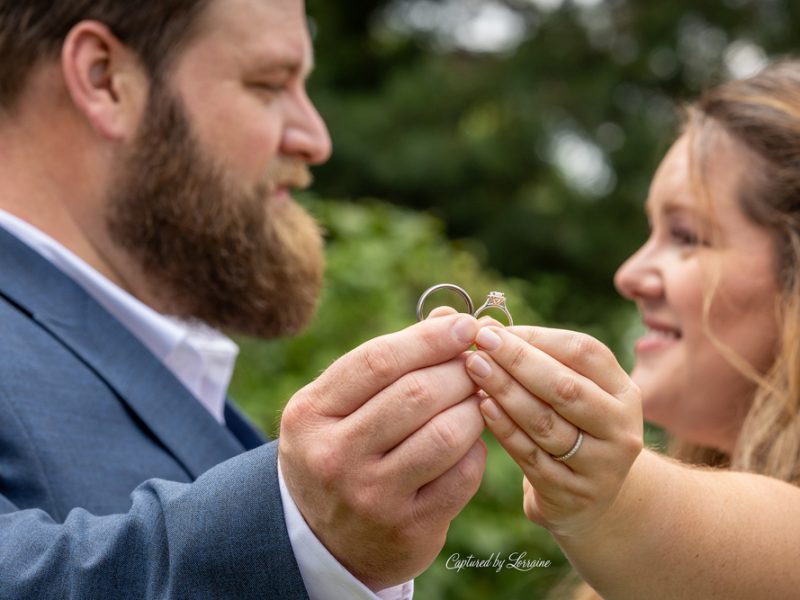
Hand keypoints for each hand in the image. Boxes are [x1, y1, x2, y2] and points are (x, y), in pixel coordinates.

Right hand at [278, 310, 486, 589]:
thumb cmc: (336, 453)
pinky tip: (469, 442)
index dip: (429, 338)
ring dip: (474, 408)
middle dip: (459, 370)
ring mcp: (371, 496)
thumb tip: (450, 318)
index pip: (378, 361)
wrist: (320, 543)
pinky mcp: (409, 529)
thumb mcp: (336, 407)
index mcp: (310, 414)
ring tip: (477, 399)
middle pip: (417, 394)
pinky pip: (463, 474)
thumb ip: (387, 362)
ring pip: (447, 433)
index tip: (465, 325)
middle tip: (477, 364)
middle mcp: (334, 456)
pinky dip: (476, 449)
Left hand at [465, 325, 641, 538]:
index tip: (494, 329)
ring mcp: (600, 464)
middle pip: (565, 388)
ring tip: (474, 369)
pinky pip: (531, 456)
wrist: (591, 499)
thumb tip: (486, 325)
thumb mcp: (570, 391)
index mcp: (623, 390)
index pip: (583, 352)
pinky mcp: (572, 494)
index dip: (536, 337)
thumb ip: (536, 357)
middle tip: (480, 343)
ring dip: (505, 391)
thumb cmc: (570, 427)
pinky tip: (482, 407)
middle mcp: (620, 427)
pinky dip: (504, 429)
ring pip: (545, 423)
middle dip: (518, 361)